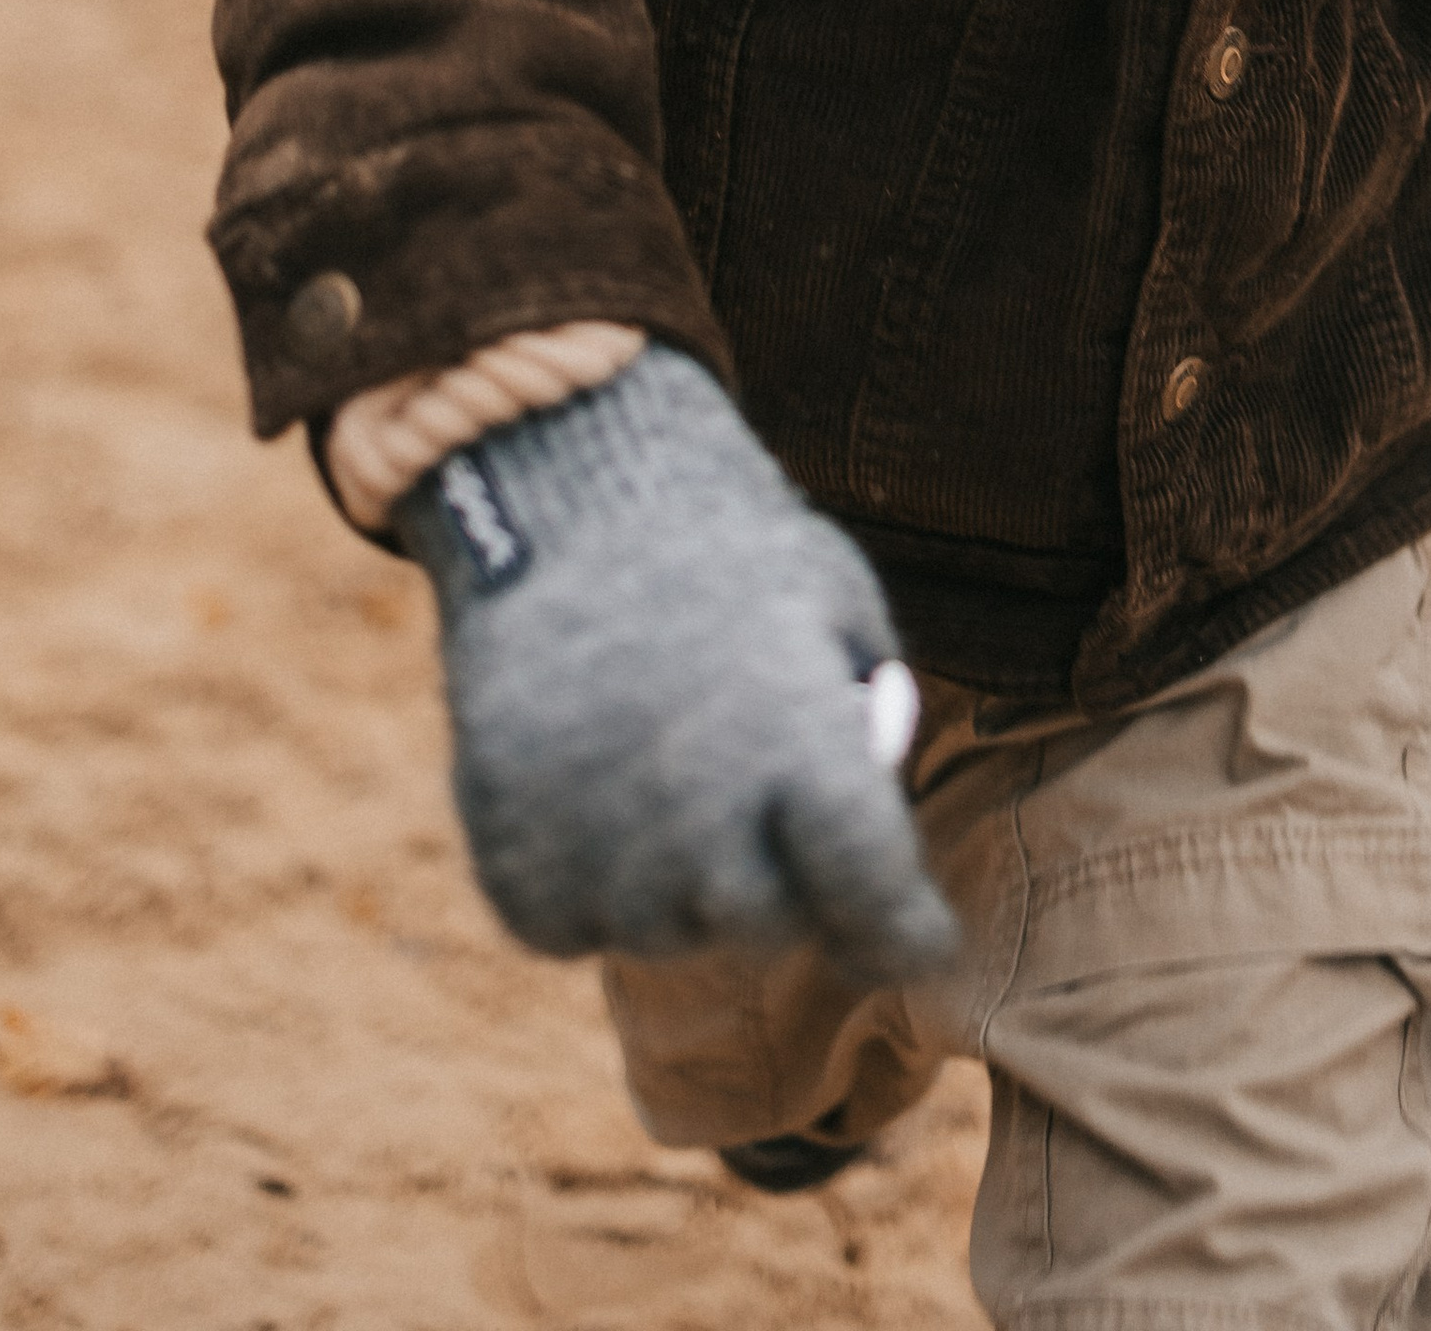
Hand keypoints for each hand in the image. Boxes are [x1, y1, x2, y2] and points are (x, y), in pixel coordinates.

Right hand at [397, 345, 958, 976]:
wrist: (557, 492)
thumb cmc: (717, 544)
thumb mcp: (831, 603)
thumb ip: (860, 725)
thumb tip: (870, 829)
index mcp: (799, 746)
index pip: (874, 900)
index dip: (903, 933)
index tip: (918, 938)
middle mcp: (700, 816)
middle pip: (767, 924)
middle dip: (782, 875)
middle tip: (755, 786)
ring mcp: (597, 846)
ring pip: (667, 931)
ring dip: (681, 879)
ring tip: (664, 760)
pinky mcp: (512, 858)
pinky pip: (570, 925)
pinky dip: (588, 879)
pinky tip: (591, 782)